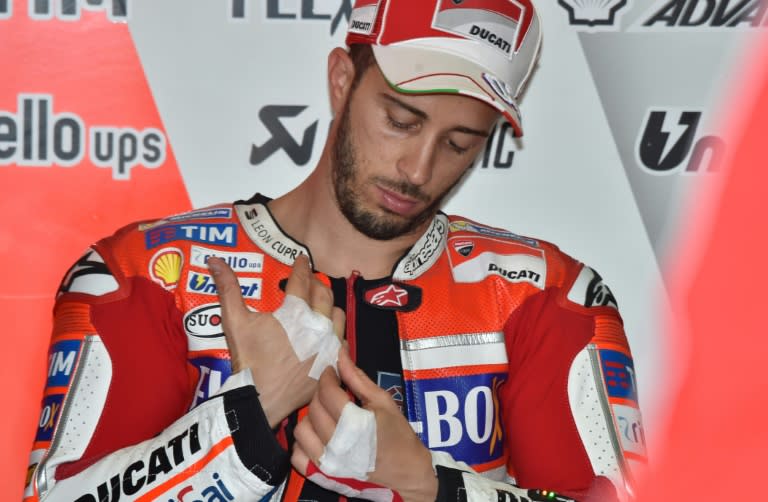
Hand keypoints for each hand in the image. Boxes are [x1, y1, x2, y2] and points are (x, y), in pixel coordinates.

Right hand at [209, 254, 343, 427]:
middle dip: (316, 283)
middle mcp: (319, 326)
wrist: (261, 399)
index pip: (302, 281)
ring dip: (329, 306)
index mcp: (297, 313)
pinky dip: (335, 333)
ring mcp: (329, 346)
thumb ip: (228, 288)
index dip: (301, 267)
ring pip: (338, 316)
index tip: (301, 259)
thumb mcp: (234, 321)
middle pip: (324, 295)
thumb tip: (215, 260)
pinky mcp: (332, 364)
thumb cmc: (248, 359)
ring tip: (320, 304)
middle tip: (309, 280)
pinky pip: (342, 342)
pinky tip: (327, 333)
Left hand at [292, 349, 437, 501]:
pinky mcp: (322, 475)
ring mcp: (326, 462)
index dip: (328, 376)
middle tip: (334, 391)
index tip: (332, 372)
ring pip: (301, 430)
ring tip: (327, 414)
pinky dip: (303, 443)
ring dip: (311, 417)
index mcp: (353, 424)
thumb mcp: (383, 402)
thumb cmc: (398, 436)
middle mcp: (335, 445)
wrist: (407, 473)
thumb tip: (341, 354)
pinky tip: (318, 435)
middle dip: (322, 394)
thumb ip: (358, 379)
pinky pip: (297, 456)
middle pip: (314, 408)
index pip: (327, 392)